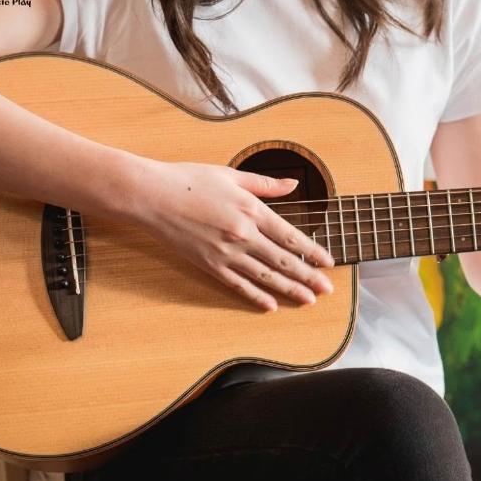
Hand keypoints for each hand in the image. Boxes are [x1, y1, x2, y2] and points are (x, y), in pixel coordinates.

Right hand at [133, 159, 334, 311]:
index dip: (312, 252)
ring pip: (265, 276)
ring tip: (308, 300)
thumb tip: (293, 184)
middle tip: (327, 290)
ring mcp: (225, 253)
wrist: (152, 195)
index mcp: (251, 210)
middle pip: (283, 261)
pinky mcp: (209, 265)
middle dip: (308, 277)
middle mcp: (243, 234)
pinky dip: (255, 296)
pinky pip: (237, 284)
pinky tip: (269, 305)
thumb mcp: (231, 175)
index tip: (328, 263)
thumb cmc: (189, 180)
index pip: (290, 236)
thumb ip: (265, 184)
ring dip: (289, 290)